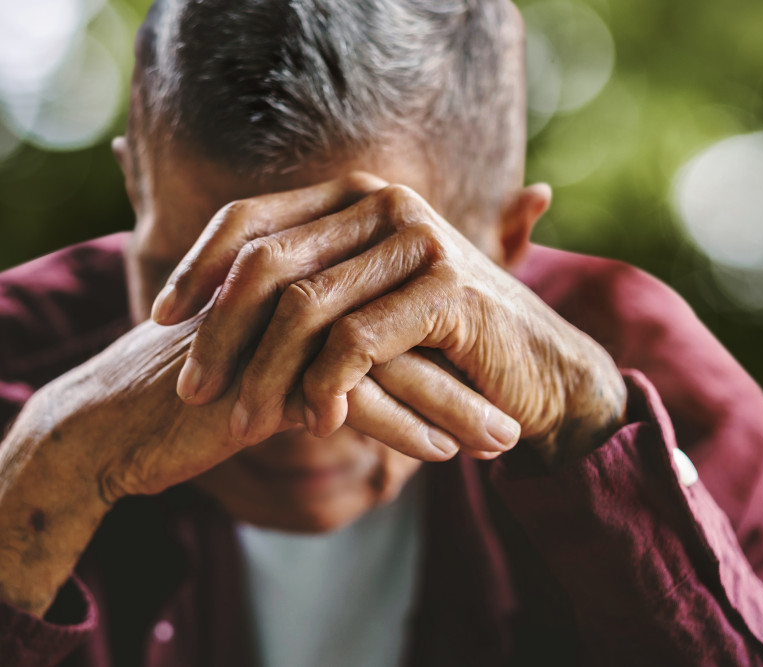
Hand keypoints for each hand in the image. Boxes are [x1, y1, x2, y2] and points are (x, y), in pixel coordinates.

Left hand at [154, 173, 626, 464]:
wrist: (538, 373)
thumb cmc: (442, 346)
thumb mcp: (365, 308)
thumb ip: (307, 288)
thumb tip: (206, 302)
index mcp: (358, 197)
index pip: (250, 217)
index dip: (196, 267)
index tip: (159, 320)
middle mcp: (386, 204)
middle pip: (266, 262)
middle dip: (217, 331)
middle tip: (192, 389)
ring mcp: (420, 241)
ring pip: (305, 307)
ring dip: (265, 372)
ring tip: (242, 420)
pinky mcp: (449, 288)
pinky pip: (358, 341)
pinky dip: (327, 386)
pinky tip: (318, 422)